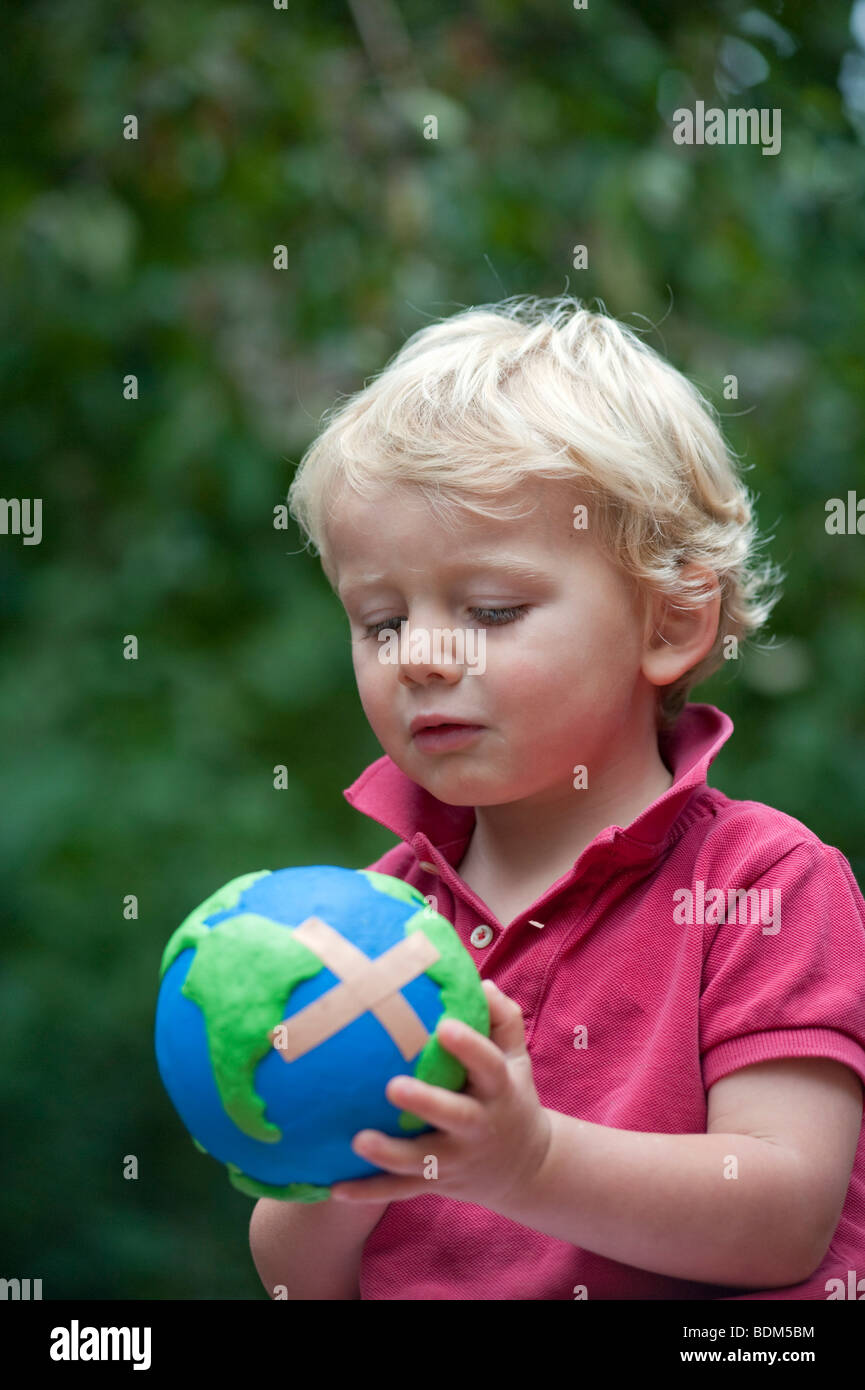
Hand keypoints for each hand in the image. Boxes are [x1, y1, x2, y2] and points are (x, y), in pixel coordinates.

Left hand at [330, 979, 551, 1210]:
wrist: (524, 1167)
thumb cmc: (509, 1095)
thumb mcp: (517, 1059)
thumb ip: (502, 1018)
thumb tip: (480, 983)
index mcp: (498, 1090)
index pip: (488, 1065)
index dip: (470, 1048)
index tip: (446, 1027)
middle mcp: (478, 1126)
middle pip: (455, 1117)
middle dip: (426, 1103)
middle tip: (393, 1086)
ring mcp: (456, 1159)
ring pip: (422, 1160)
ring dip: (389, 1154)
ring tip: (358, 1140)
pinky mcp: (435, 1182)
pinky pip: (399, 1190)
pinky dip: (368, 1191)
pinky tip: (335, 1187)